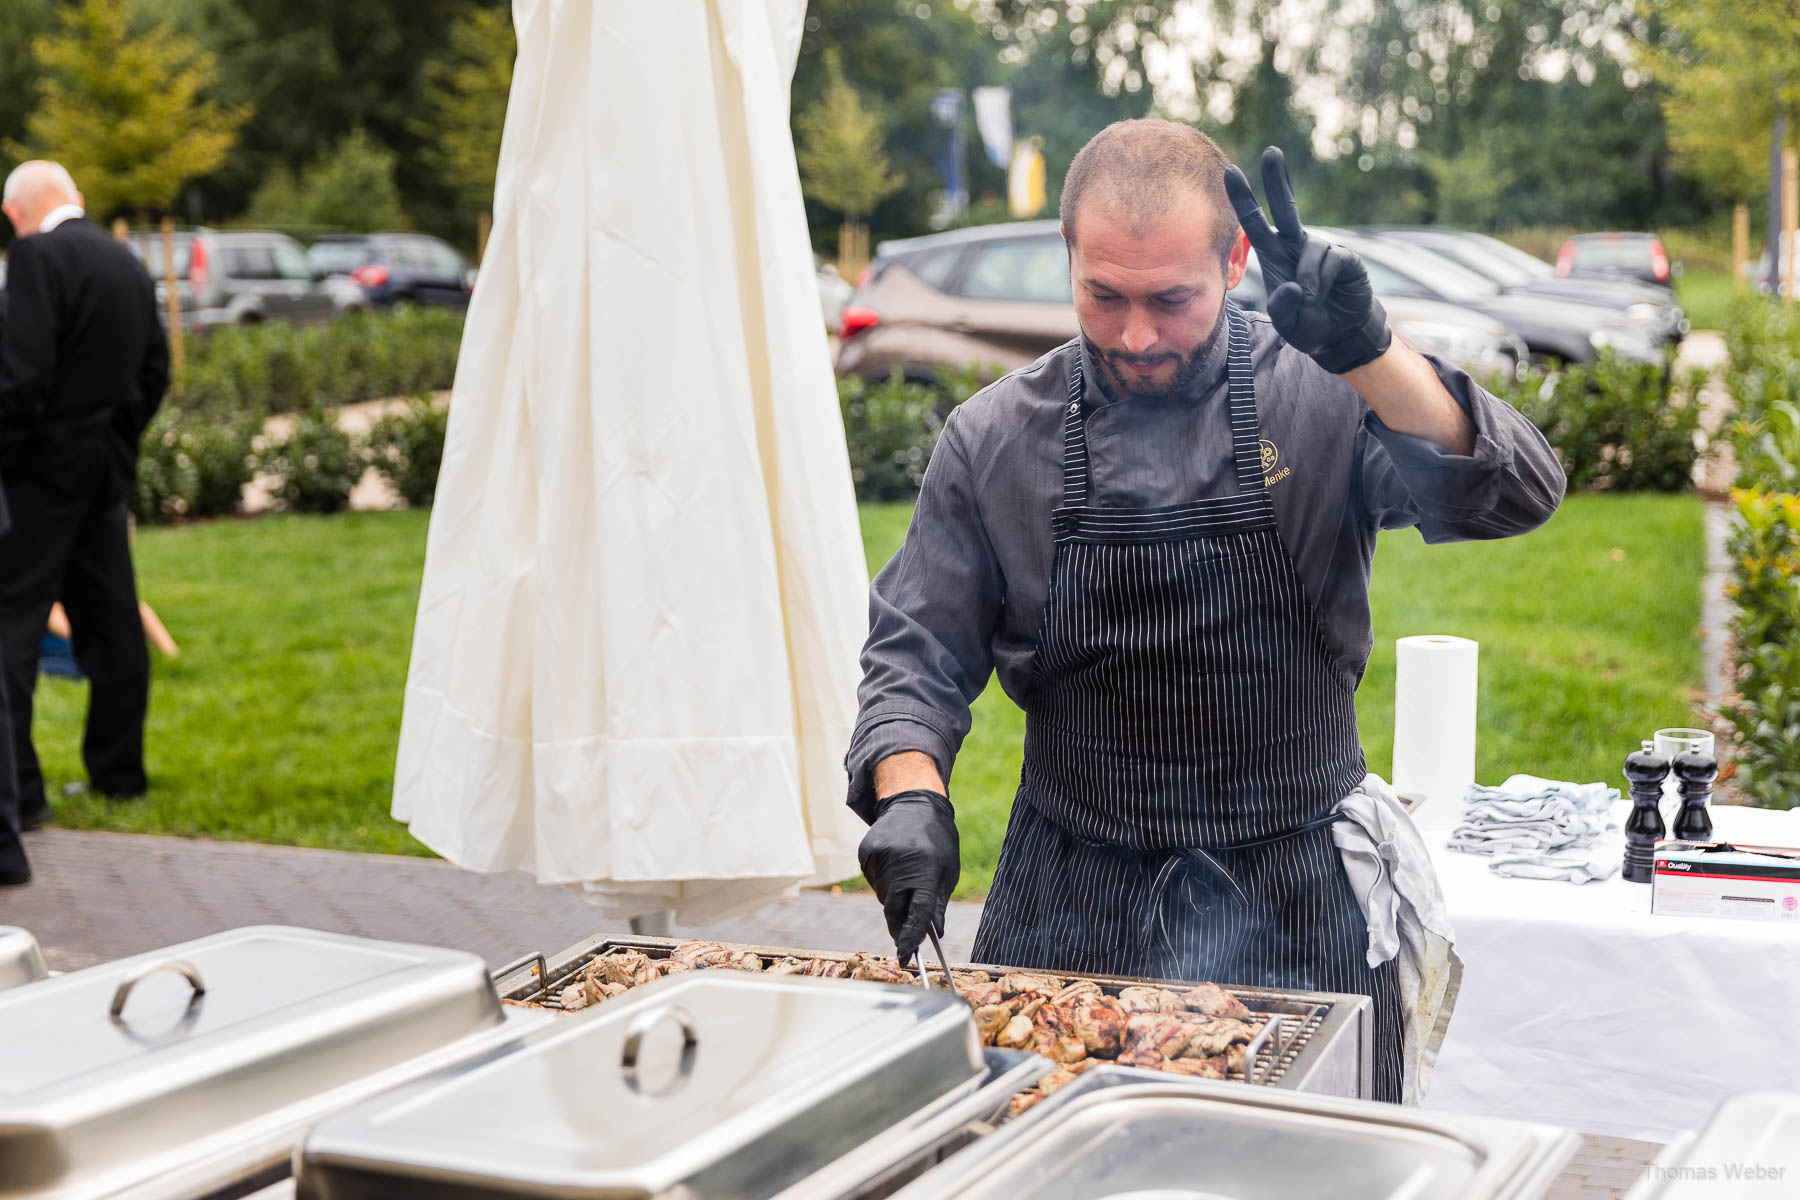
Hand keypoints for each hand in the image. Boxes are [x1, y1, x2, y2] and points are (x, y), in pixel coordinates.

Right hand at [857, 788, 959, 964]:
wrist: (913, 802)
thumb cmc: (937, 840)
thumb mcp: (947, 870)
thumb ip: (937, 902)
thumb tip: (933, 933)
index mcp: (925, 869)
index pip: (917, 912)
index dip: (911, 938)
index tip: (906, 958)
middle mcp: (899, 864)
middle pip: (894, 909)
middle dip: (900, 924)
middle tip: (906, 933)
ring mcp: (879, 858)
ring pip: (883, 896)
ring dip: (894, 897)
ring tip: (906, 876)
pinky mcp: (865, 853)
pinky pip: (873, 881)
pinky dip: (883, 882)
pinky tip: (894, 864)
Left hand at [1224, 146, 1391, 373]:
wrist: (1340, 335)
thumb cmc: (1307, 324)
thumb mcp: (1287, 323)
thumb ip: (1283, 308)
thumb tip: (1294, 286)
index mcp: (1274, 255)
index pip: (1254, 223)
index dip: (1243, 198)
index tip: (1230, 172)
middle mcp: (1296, 245)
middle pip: (1286, 206)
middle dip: (1278, 179)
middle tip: (1271, 152)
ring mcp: (1321, 248)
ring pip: (1310, 250)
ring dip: (1308, 279)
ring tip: (1310, 300)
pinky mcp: (1343, 257)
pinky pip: (1330, 259)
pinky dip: (1322, 280)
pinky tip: (1324, 294)